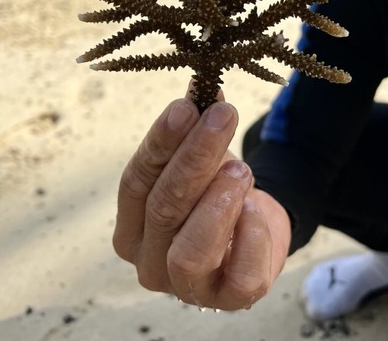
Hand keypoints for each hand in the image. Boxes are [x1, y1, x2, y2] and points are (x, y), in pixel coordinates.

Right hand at [112, 91, 290, 310]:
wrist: (254, 226)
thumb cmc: (215, 192)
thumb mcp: (203, 159)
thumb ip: (195, 128)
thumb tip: (202, 88)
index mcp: (131, 228)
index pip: (135, 182)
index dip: (160, 142)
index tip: (186, 105)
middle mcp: (149, 261)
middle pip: (163, 208)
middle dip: (195, 157)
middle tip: (222, 116)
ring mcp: (187, 288)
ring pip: (190, 249)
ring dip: (218, 202)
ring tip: (240, 169)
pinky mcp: (229, 299)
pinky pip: (239, 274)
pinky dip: (250, 236)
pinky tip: (256, 208)